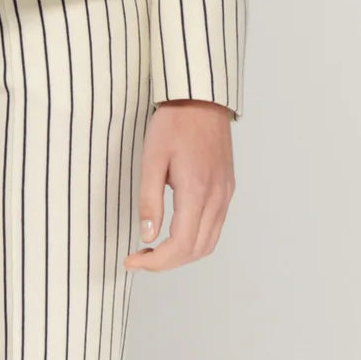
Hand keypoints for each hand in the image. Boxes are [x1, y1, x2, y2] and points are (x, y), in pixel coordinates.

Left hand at [124, 99, 235, 271]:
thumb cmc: (174, 122)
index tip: (133, 261)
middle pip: (197, 250)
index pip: (181, 245)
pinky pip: (215, 226)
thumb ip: (149, 200)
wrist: (201, 97)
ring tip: (155, 248)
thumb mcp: (152, 158)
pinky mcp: (227, 188)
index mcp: (197, 191)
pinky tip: (175, 230)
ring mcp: (225, 194)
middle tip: (140, 257)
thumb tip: (147, 236)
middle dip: (167, 262)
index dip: (156, 262)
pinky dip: (196, 239)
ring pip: (209, 242)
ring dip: (183, 254)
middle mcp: (217, 198)